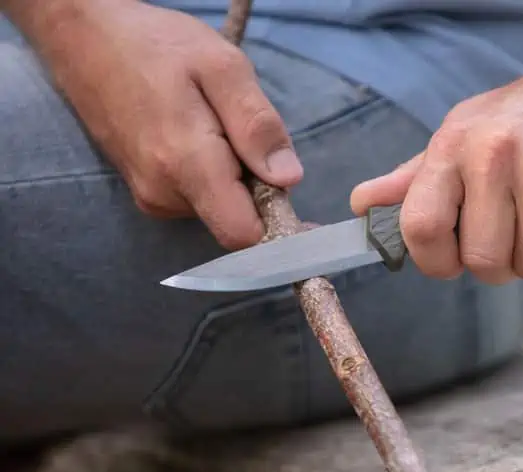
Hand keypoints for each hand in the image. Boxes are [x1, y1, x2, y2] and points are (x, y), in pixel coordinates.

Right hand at [33, 0, 302, 248]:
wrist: (85, 39)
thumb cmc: (157, 46)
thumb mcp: (222, 68)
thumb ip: (257, 125)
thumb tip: (288, 179)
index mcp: (187, 166)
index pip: (244, 235)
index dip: (278, 223)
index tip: (292, 196)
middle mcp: (165, 194)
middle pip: (237, 221)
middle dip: (256, 188)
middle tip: (240, 132)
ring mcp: (151, 197)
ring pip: (219, 208)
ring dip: (233, 177)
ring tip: (213, 125)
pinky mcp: (146, 193)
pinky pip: (199, 199)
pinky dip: (212, 175)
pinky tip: (197, 134)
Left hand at [350, 48, 522, 283]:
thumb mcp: (462, 133)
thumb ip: (413, 178)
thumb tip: (360, 205)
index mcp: (453, 146)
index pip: (421, 228)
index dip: (435, 261)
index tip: (453, 260)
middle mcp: (494, 158)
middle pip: (484, 262)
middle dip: (501, 263)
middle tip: (515, 234)